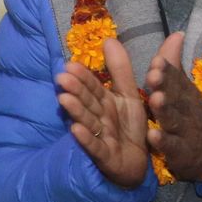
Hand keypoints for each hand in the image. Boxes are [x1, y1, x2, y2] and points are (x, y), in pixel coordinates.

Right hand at [54, 35, 158, 186]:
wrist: (140, 163)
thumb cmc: (130, 128)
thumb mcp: (129, 94)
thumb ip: (120, 69)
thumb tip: (109, 39)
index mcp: (105, 103)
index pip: (93, 88)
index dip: (83, 77)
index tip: (70, 65)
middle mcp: (100, 118)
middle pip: (88, 103)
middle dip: (76, 91)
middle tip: (62, 78)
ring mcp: (101, 137)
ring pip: (88, 121)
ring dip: (76, 111)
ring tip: (64, 99)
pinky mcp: (105, 157)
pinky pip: (95, 147)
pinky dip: (85, 139)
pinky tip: (76, 130)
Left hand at [147, 34, 201, 180]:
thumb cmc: (190, 114)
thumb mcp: (184, 89)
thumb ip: (174, 64)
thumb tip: (177, 33)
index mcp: (185, 93)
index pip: (177, 79)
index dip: (167, 70)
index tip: (156, 61)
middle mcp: (187, 109)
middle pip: (176, 97)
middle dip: (165, 85)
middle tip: (153, 75)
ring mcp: (185, 131)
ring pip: (174, 119)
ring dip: (164, 110)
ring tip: (155, 100)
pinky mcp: (182, 152)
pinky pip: (173, 147)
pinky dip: (163, 142)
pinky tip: (152, 136)